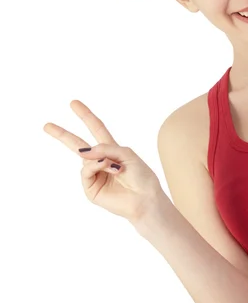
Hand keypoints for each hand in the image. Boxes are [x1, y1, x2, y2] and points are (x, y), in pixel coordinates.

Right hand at [43, 100, 162, 224]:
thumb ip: (106, 148)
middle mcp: (101, 161)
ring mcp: (94, 175)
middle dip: (62, 135)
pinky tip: (106, 168)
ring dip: (99, 159)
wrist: (145, 198)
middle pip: (78, 144)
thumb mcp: (126, 154)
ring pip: (84, 158)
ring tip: (113, 166)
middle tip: (47, 126)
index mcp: (111, 149)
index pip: (96, 128)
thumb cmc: (141, 176)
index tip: (74, 103)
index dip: (86, 115)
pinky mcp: (91, 188)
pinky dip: (94, 166)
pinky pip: (85, 171)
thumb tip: (83, 152)